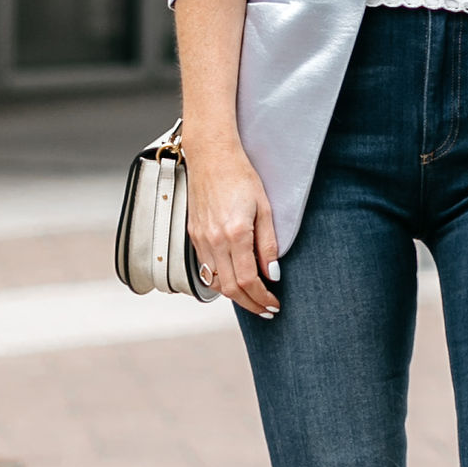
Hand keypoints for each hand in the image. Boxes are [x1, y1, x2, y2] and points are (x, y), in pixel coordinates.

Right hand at [184, 135, 281, 316]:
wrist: (211, 156)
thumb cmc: (241, 176)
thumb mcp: (265, 208)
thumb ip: (268, 244)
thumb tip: (272, 274)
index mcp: (235, 234)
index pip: (248, 280)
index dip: (262, 298)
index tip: (274, 304)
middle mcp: (214, 241)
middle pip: (230, 289)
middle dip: (250, 304)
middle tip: (267, 310)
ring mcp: (200, 239)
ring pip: (215, 282)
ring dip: (235, 296)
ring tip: (253, 299)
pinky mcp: (193, 235)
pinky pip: (205, 268)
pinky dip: (220, 281)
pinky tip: (234, 280)